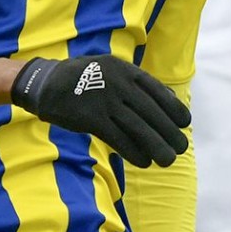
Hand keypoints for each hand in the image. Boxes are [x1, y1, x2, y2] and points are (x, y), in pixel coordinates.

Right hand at [10, 56, 189, 167]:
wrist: (45, 82)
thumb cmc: (83, 79)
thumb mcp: (110, 70)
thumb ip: (136, 83)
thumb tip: (169, 99)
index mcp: (124, 70)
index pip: (157, 90)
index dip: (173, 109)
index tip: (185, 123)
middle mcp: (118, 84)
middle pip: (151, 112)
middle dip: (169, 132)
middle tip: (181, 148)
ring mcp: (104, 100)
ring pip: (138, 127)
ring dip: (156, 146)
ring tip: (168, 160)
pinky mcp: (91, 118)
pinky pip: (118, 138)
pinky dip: (133, 151)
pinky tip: (143, 161)